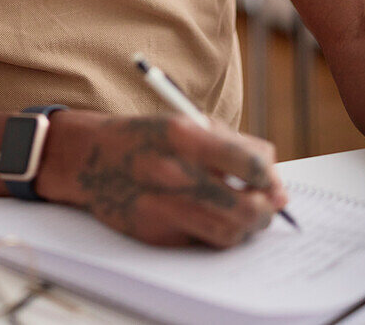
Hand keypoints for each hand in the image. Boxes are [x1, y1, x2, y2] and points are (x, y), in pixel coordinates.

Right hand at [37, 112, 288, 248]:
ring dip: (247, 226)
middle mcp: (175, 173)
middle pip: (247, 207)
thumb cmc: (147, 136)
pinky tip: (213, 217)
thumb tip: (273, 176)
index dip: (269, 175)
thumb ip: (232, 145)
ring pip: (231, 232)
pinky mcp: (158, 233)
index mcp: (185, 136)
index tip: (269, 178)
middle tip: (269, 203)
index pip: (251, 163)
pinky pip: (204, 241)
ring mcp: (165, 207)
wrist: (91, 157)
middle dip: (267, 209)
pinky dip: (217, 233)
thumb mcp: (187, 123)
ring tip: (245, 212)